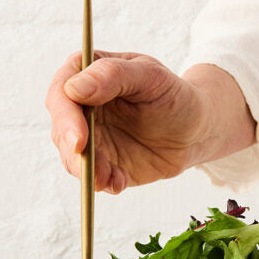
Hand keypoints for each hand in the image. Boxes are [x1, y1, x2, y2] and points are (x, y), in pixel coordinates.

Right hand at [45, 52, 255, 193]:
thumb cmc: (174, 94)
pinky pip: (92, 176)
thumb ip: (113, 75)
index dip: (65, 116)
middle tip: (90, 167)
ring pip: (72, 157)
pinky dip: (103, 183)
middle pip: (62, 129)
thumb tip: (74, 88)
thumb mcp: (151, 76)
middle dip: (73, 151)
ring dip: (88, 171)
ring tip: (112, 179)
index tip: (79, 138)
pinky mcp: (101, 162)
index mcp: (88, 74)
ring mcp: (90, 136)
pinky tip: (120, 182)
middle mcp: (81, 106)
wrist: (196, 129)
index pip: (62, 92)